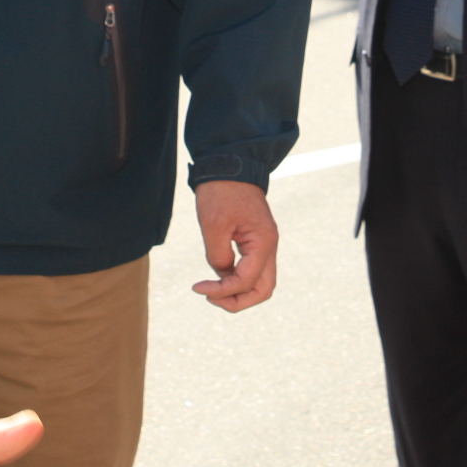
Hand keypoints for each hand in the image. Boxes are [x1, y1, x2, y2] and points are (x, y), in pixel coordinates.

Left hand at [191, 180, 276, 310]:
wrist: (229, 165)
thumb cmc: (221, 192)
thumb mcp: (213, 225)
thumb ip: (218, 256)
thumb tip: (222, 275)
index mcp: (263, 242)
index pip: (247, 281)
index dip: (222, 291)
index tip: (197, 288)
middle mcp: (269, 246)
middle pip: (263, 290)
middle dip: (237, 301)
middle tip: (210, 298)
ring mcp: (264, 244)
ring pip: (259, 282)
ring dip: (238, 293)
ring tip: (211, 291)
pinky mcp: (255, 242)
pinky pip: (251, 270)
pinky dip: (236, 280)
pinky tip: (217, 277)